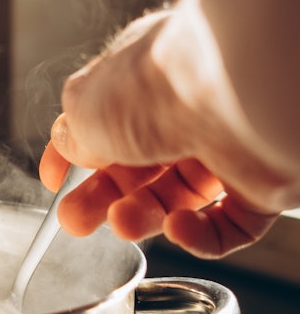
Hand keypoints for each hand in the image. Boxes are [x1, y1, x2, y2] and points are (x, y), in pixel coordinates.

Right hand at [39, 0, 299, 257]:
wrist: (233, 91)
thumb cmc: (157, 81)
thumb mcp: (85, 107)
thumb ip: (73, 135)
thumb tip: (68, 148)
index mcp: (141, 77)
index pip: (102, 118)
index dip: (74, 153)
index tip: (54, 179)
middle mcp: (184, 107)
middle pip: (138, 166)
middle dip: (103, 197)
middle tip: (76, 220)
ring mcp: (224, 145)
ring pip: (179, 197)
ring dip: (144, 216)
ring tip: (123, 223)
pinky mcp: (259, 182)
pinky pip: (228, 224)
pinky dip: (199, 236)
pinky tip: (179, 228)